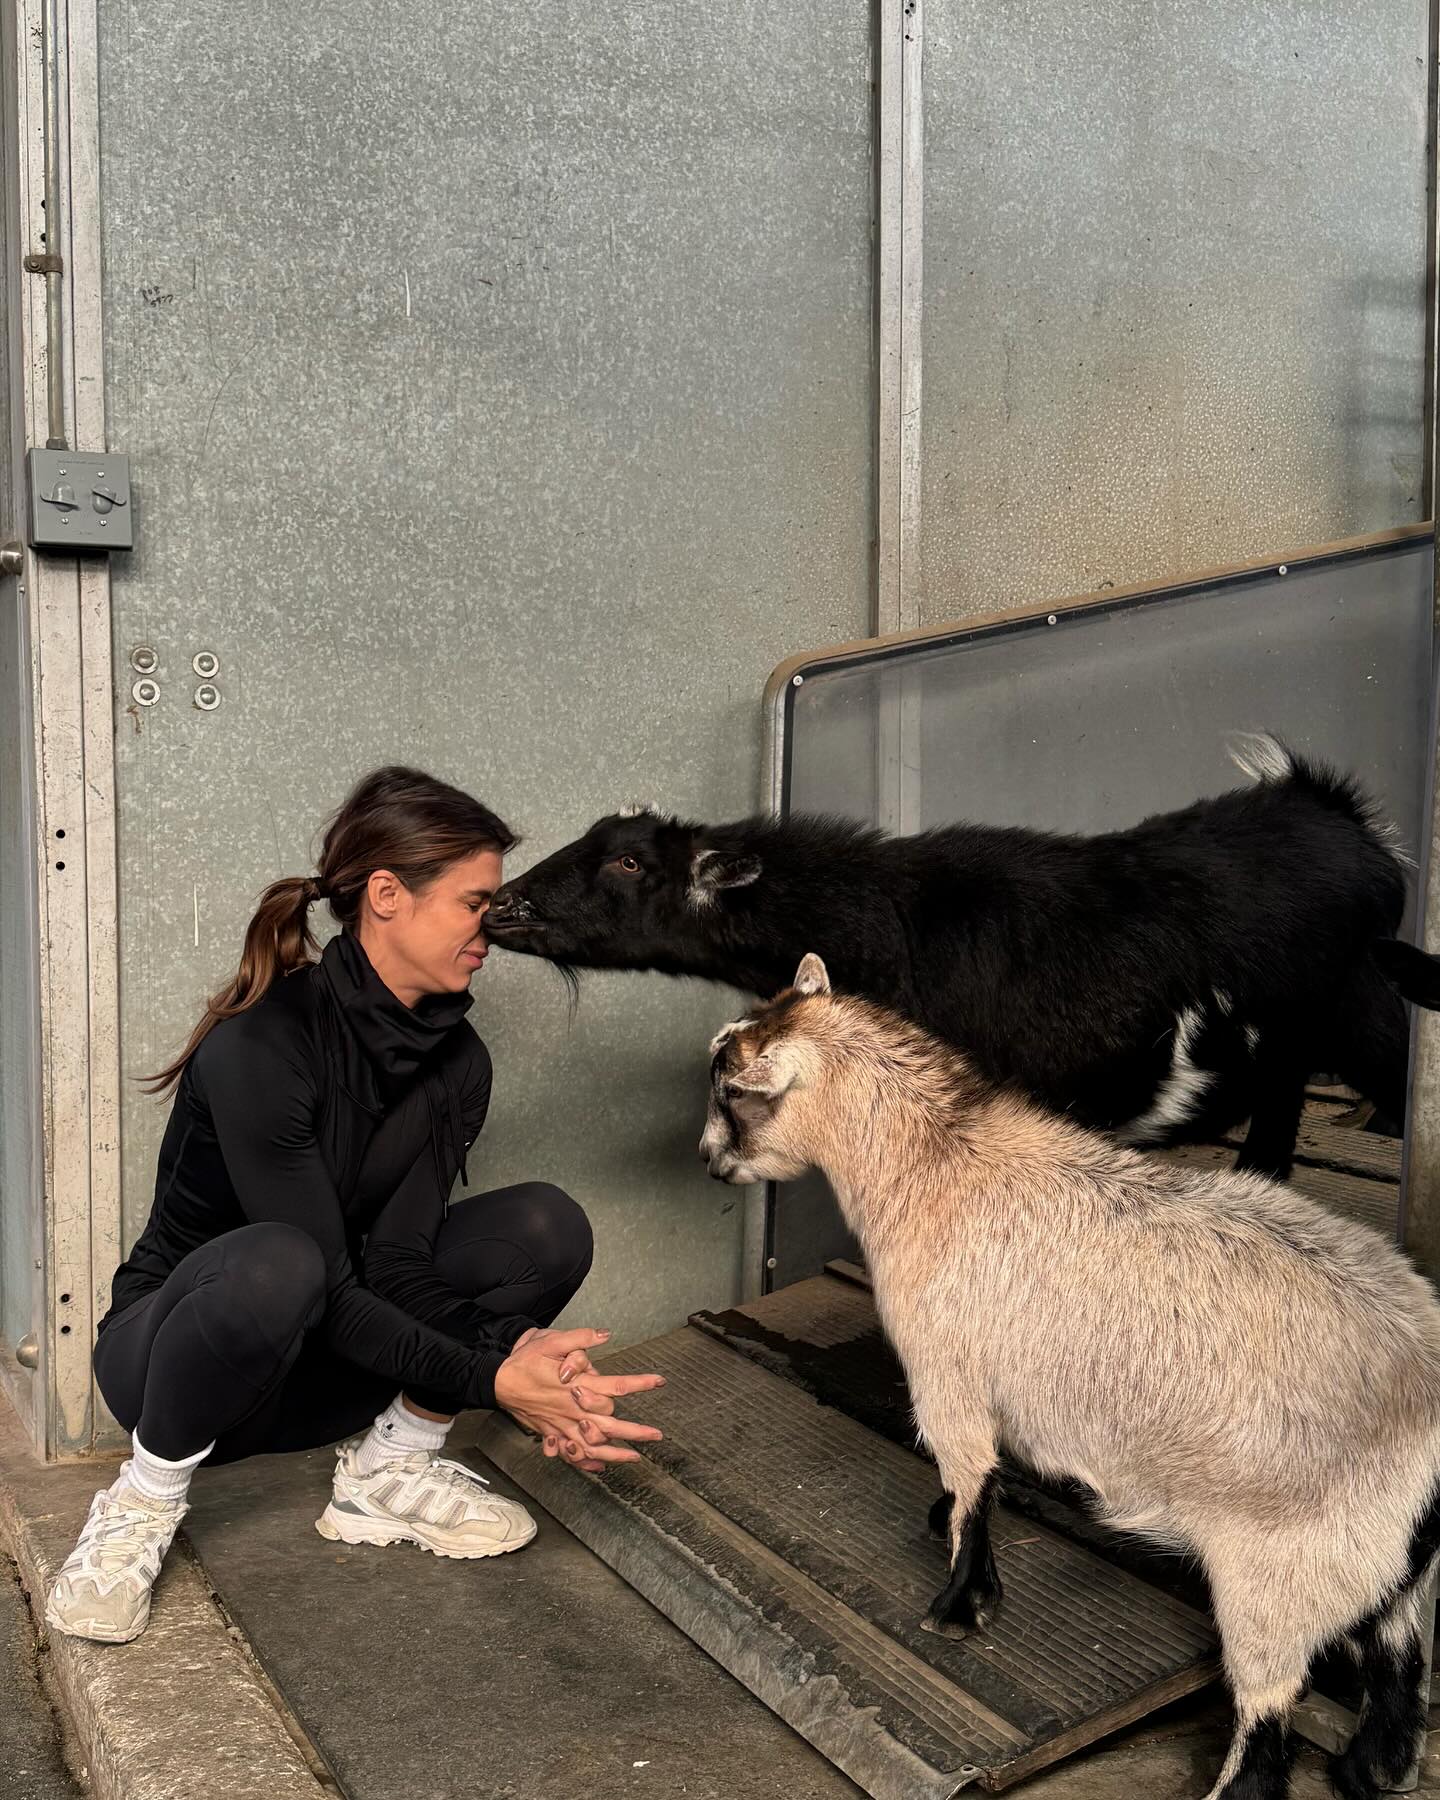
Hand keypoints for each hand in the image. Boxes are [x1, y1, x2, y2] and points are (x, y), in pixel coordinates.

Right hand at [493, 1327, 664, 1473]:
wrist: (497, 1382)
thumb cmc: (525, 1361)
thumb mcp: (550, 1341)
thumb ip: (579, 1338)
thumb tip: (605, 1334)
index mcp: (576, 1386)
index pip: (615, 1386)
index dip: (639, 1384)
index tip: (658, 1382)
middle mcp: (572, 1410)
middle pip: (610, 1425)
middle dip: (635, 1431)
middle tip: (656, 1436)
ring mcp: (562, 1425)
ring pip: (593, 1445)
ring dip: (615, 1453)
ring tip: (635, 1458)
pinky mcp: (552, 1433)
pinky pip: (571, 1453)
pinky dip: (585, 1462)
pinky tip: (600, 1467)